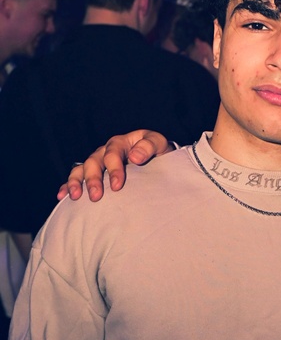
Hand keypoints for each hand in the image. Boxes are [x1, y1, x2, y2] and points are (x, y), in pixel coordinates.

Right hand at [57, 130, 171, 202]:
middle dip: (93, 179)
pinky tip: (62, 196)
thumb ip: (149, 146)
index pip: (113, 153)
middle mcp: (106, 151)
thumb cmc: (159, 154)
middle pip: (94, 162)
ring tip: (76, 197)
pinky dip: (68, 186)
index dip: (114, 168)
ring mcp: (98, 162)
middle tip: (96, 196)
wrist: (158, 161)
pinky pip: (77, 178)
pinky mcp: (94, 174)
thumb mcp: (160, 145)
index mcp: (122, 143)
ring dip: (76, 182)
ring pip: (81, 168)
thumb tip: (134, 157)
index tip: (117, 186)